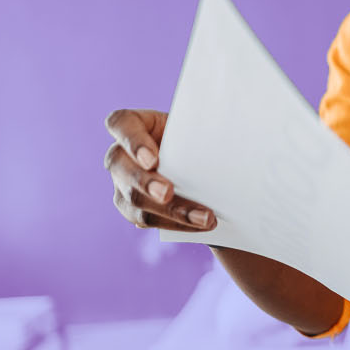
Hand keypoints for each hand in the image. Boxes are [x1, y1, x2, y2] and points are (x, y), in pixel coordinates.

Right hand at [104, 108, 216, 231]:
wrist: (199, 163)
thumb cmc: (194, 136)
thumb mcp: (197, 127)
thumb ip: (201, 130)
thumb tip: (228, 138)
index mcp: (132, 125)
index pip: (120, 124)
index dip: (132, 142)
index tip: (152, 159)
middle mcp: (120, 154)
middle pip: (120, 166)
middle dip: (145, 183)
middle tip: (167, 193)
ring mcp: (122, 182)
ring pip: (135, 200)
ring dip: (171, 211)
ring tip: (204, 218)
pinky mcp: (132, 208)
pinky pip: (148, 219)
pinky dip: (177, 223)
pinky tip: (199, 224)